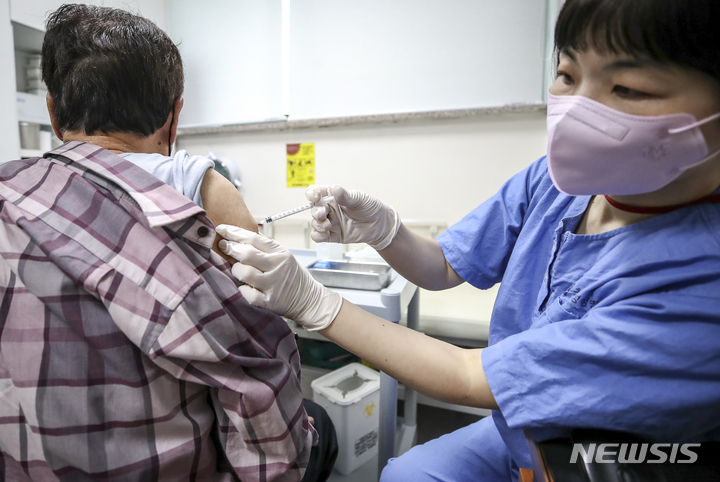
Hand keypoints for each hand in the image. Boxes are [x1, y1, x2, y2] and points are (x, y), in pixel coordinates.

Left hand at [216, 225, 342, 331]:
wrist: (308, 299)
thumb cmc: (291, 275)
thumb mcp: (283, 256)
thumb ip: (264, 247)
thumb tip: (237, 236)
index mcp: (280, 253)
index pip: (253, 238)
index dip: (234, 232)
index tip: (221, 229)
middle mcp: (277, 267)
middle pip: (247, 254)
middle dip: (230, 248)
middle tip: (222, 246)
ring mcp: (273, 285)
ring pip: (244, 273)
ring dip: (235, 270)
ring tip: (236, 270)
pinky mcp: (270, 302)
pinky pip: (248, 294)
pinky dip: (242, 290)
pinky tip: (243, 286)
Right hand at [306, 185, 400, 249]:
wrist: (380, 226)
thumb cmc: (370, 208)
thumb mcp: (360, 199)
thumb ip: (346, 197)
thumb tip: (336, 190)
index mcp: (333, 196)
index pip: (316, 192)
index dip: (312, 194)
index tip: (316, 197)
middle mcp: (329, 209)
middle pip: (314, 209)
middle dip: (316, 211)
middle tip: (323, 213)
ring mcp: (330, 222)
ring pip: (315, 223)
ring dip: (318, 224)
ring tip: (328, 225)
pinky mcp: (332, 235)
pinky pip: (319, 236)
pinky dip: (318, 235)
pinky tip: (326, 233)